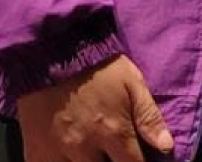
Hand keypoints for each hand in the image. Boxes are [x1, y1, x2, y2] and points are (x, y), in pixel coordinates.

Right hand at [16, 55, 173, 161]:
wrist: (51, 51)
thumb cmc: (97, 66)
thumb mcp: (132, 83)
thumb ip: (149, 117)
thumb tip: (166, 146)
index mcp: (113, 132)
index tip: (137, 158)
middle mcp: (86, 148)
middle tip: (114, 154)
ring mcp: (58, 152)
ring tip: (94, 154)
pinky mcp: (35, 152)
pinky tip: (69, 157)